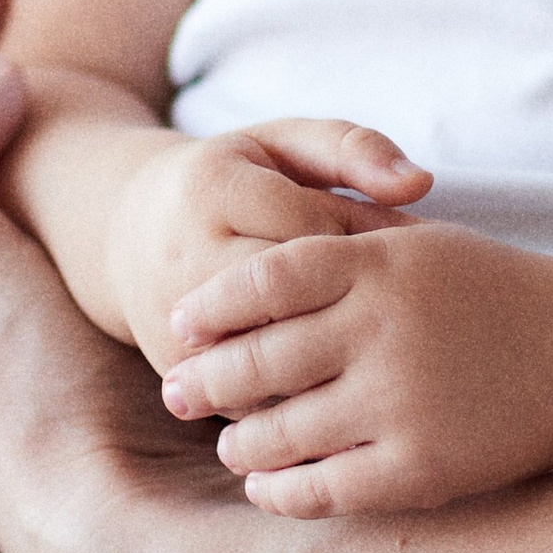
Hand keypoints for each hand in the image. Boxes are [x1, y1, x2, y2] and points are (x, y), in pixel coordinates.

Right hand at [105, 118, 430, 374]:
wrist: (130, 233)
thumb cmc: (237, 180)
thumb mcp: (285, 145)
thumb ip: (354, 150)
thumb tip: (421, 183)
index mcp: (216, 188)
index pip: (311, 227)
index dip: (368, 245)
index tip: (403, 256)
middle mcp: (186, 258)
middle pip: (293, 300)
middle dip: (356, 310)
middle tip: (404, 321)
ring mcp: (175, 323)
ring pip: (272, 363)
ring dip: (334, 368)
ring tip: (386, 365)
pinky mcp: (176, 371)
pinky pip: (250, 403)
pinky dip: (303, 408)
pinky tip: (349, 403)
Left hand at [160, 221, 552, 517]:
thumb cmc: (493, 290)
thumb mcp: (419, 245)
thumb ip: (340, 250)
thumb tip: (243, 278)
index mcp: (379, 265)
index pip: (264, 279)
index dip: (212, 305)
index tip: (182, 325)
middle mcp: (383, 329)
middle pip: (259, 360)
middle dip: (204, 381)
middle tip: (175, 395)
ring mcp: (401, 401)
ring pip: (280, 434)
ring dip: (238, 442)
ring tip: (227, 442)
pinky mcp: (421, 467)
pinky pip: (324, 489)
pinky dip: (281, 491)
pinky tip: (266, 485)